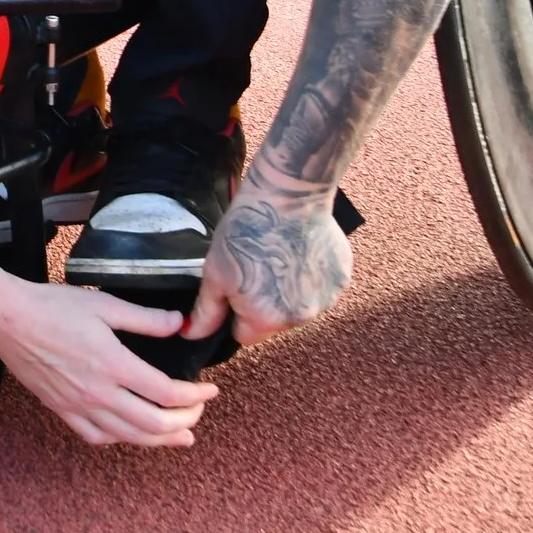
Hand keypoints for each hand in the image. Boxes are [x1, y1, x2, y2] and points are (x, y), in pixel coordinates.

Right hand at [0, 265, 218, 446]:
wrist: (7, 319)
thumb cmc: (52, 306)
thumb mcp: (104, 304)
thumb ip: (145, 319)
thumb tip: (179, 324)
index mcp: (113, 364)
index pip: (166, 393)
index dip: (195, 396)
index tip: (209, 390)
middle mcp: (98, 393)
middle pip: (153, 424)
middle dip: (184, 422)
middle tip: (198, 414)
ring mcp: (78, 406)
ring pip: (128, 437)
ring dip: (159, 440)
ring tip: (179, 437)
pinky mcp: (61, 409)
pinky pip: (96, 436)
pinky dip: (120, 440)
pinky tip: (130, 434)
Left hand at [185, 170, 351, 348]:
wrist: (288, 197)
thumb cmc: (244, 233)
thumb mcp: (214, 272)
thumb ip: (207, 311)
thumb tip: (191, 336)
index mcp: (266, 320)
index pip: (245, 336)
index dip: (236, 315)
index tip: (236, 289)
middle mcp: (300, 318)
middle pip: (274, 322)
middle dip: (265, 304)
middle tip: (259, 268)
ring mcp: (326, 299)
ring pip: (299, 305)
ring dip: (291, 291)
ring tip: (281, 256)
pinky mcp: (341, 279)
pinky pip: (321, 287)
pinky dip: (312, 275)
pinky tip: (302, 250)